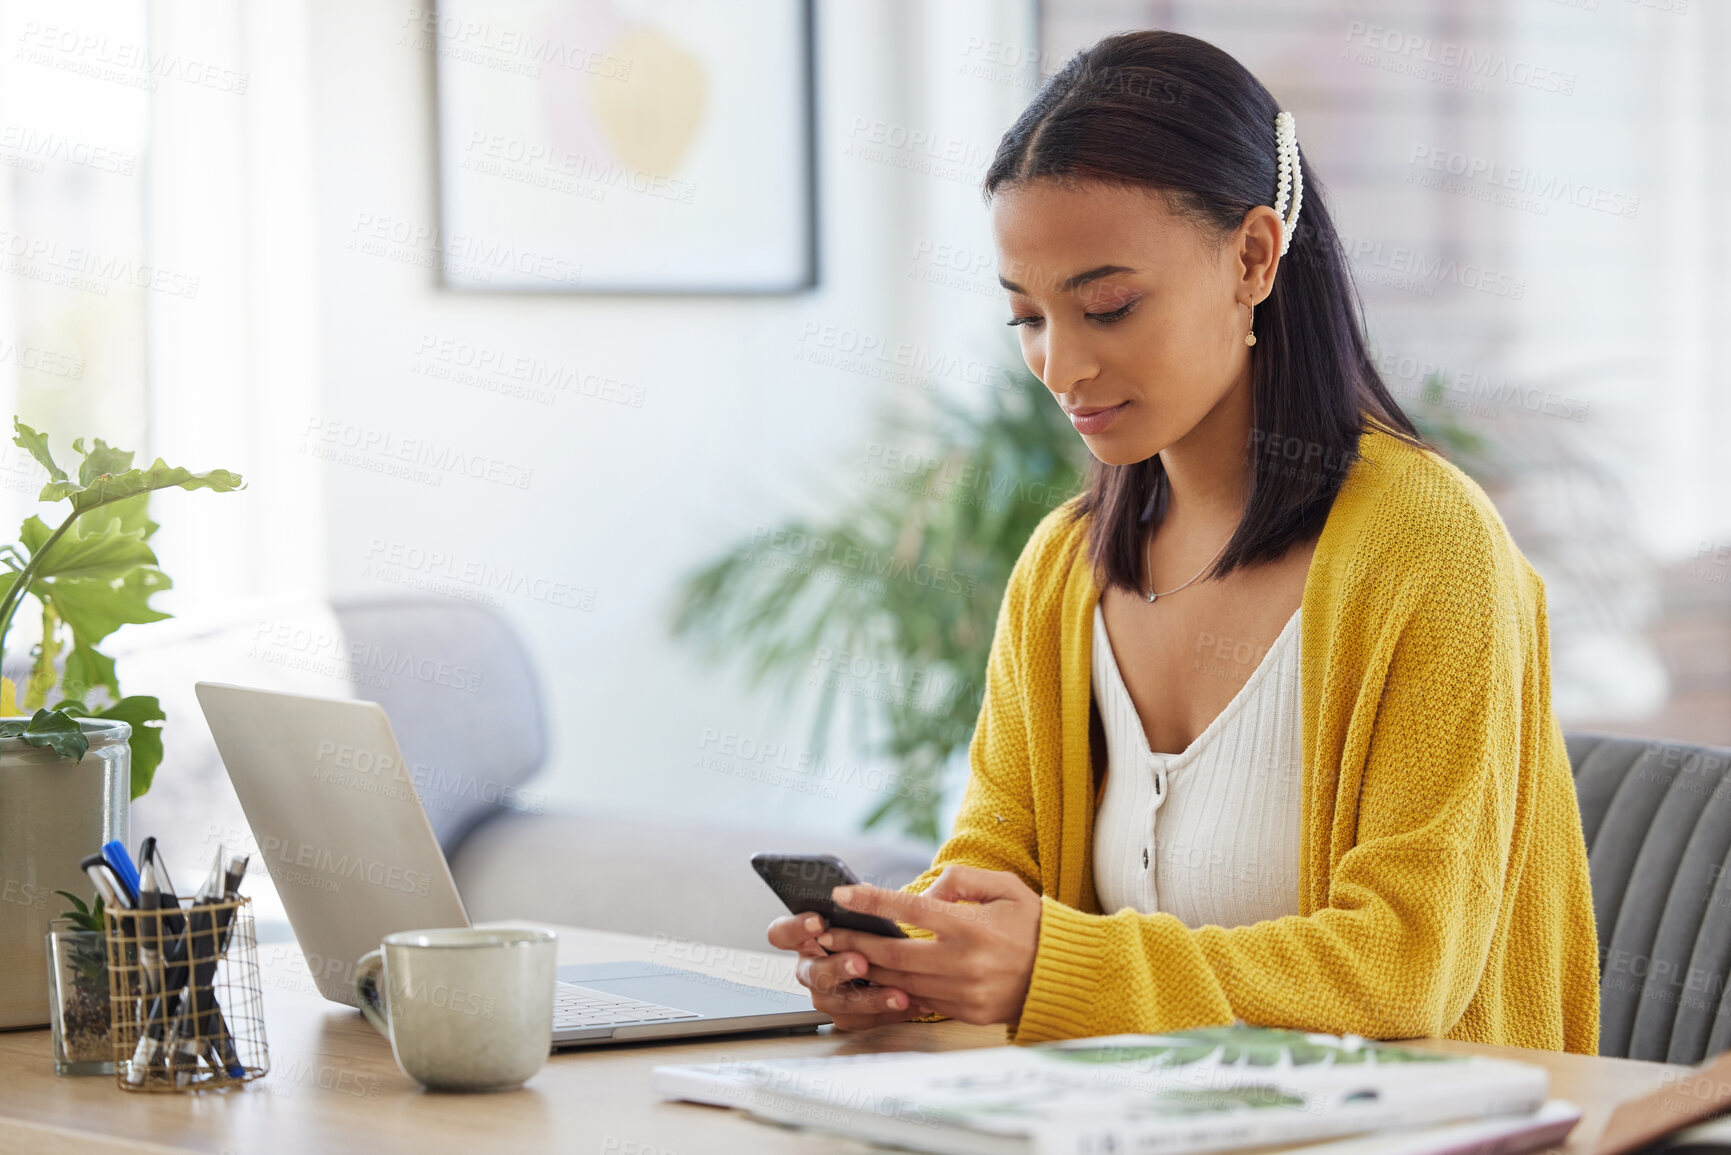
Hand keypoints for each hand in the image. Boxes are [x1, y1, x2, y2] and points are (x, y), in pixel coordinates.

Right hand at [765, 910, 930, 1030]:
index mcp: (804, 938)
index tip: (819, 921)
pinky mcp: (844, 1015)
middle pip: (810, 973)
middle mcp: (809, 968)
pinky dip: (886, 1013)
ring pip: (835, 1002)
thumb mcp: (864, 908)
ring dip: (868, 999)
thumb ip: (859, 903)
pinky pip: (859, 1020)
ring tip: (898, 994)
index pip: (782, 933)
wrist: (896, 956)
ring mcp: (824, 994)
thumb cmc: (871, 927)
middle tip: (860, 962)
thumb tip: (865, 892)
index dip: (796, 928)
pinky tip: (910, 1003)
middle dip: (837, 968)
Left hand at [818, 865, 1041, 1026]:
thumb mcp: (1004, 887)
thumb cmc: (1033, 925)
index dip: (873, 901)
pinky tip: (872, 979)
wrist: (1064, 975)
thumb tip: (922, 892)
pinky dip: (893, 990)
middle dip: (854, 942)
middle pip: (894, 954)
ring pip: (899, 982)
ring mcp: (962, 992)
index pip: (911, 911)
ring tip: (838, 957)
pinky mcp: (964, 1012)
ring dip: (865, 970)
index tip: (843, 894)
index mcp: (972, 927)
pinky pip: (919, 1000)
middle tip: (824, 934)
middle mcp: (964, 963)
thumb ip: (960, 880)